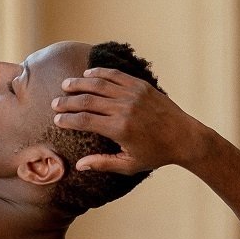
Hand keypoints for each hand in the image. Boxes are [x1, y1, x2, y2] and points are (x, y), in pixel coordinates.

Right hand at [52, 67, 205, 174]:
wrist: (184, 137)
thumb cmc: (156, 154)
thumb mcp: (129, 165)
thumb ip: (103, 163)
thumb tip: (79, 165)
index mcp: (119, 129)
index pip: (84, 120)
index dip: (67, 119)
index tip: (56, 120)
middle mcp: (124, 109)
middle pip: (87, 101)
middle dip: (67, 101)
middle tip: (55, 103)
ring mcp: (133, 94)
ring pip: (99, 84)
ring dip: (79, 83)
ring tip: (65, 85)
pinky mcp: (141, 86)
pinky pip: (116, 75)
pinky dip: (100, 73)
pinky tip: (88, 74)